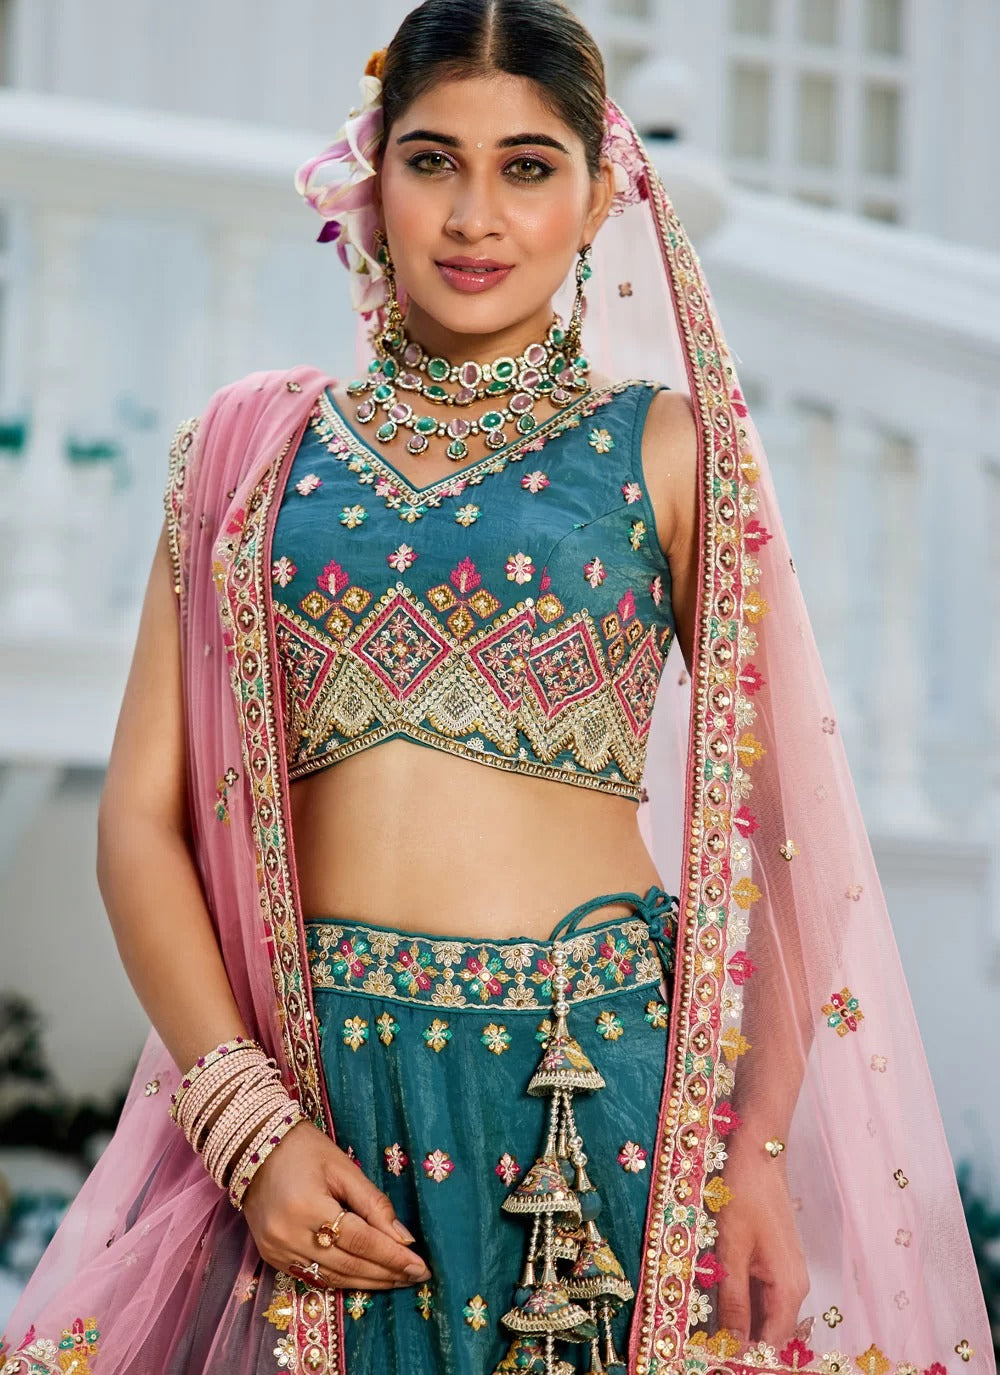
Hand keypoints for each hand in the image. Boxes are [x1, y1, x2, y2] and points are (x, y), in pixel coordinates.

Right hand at [241, 1120, 430, 1289]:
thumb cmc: (303, 1149)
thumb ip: (374, 1203)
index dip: (392, 1256)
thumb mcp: (343, 1167)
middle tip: (416, 1277)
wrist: (253, 1147)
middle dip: (386, 1274)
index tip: (420, 1266)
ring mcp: (277, 1251)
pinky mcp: (271, 1257)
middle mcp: (289, 1236)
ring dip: (368, 1282)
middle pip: (348, 1265)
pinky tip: (365, 1279)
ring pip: (332, 1277)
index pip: (360, 1241)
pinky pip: (313, 1276)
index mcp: (308, 1207)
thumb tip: (404, 1239)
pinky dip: (342, 1279)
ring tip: (398, 1281)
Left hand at [715, 1131, 808, 1344]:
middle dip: (740, 1342)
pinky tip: (714, 1301)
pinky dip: (738, 1300)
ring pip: (761, 1312)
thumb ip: (733, 1301)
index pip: (771, 1345)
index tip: (713, 1360)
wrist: (756, 1147)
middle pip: (768, 1332)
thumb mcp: (730, 1250)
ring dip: (736, 1323)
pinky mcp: (772, 1257)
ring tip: (704, 1331)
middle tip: (704, 1347)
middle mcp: (793, 1285)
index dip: (744, 1357)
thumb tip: (731, 1347)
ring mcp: (783, 1270)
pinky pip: (758, 1291)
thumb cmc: (743, 1192)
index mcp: (789, 1288)